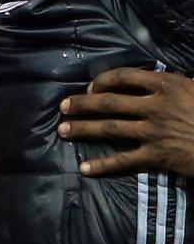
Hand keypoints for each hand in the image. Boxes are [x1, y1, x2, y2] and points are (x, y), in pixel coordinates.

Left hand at [59, 67, 193, 176]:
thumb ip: (169, 84)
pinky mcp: (157, 155)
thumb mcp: (193, 88)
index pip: (122, 76)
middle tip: (62, 106)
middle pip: (108, 101)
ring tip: (62, 130)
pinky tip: (85, 167)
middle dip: (82, 104)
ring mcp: (153, 130)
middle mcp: (153, 105)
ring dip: (83, 129)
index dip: (101, 81)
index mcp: (163, 84)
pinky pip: (124, 160)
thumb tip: (147, 79)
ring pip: (110, 128)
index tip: (89, 88)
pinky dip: (103, 165)